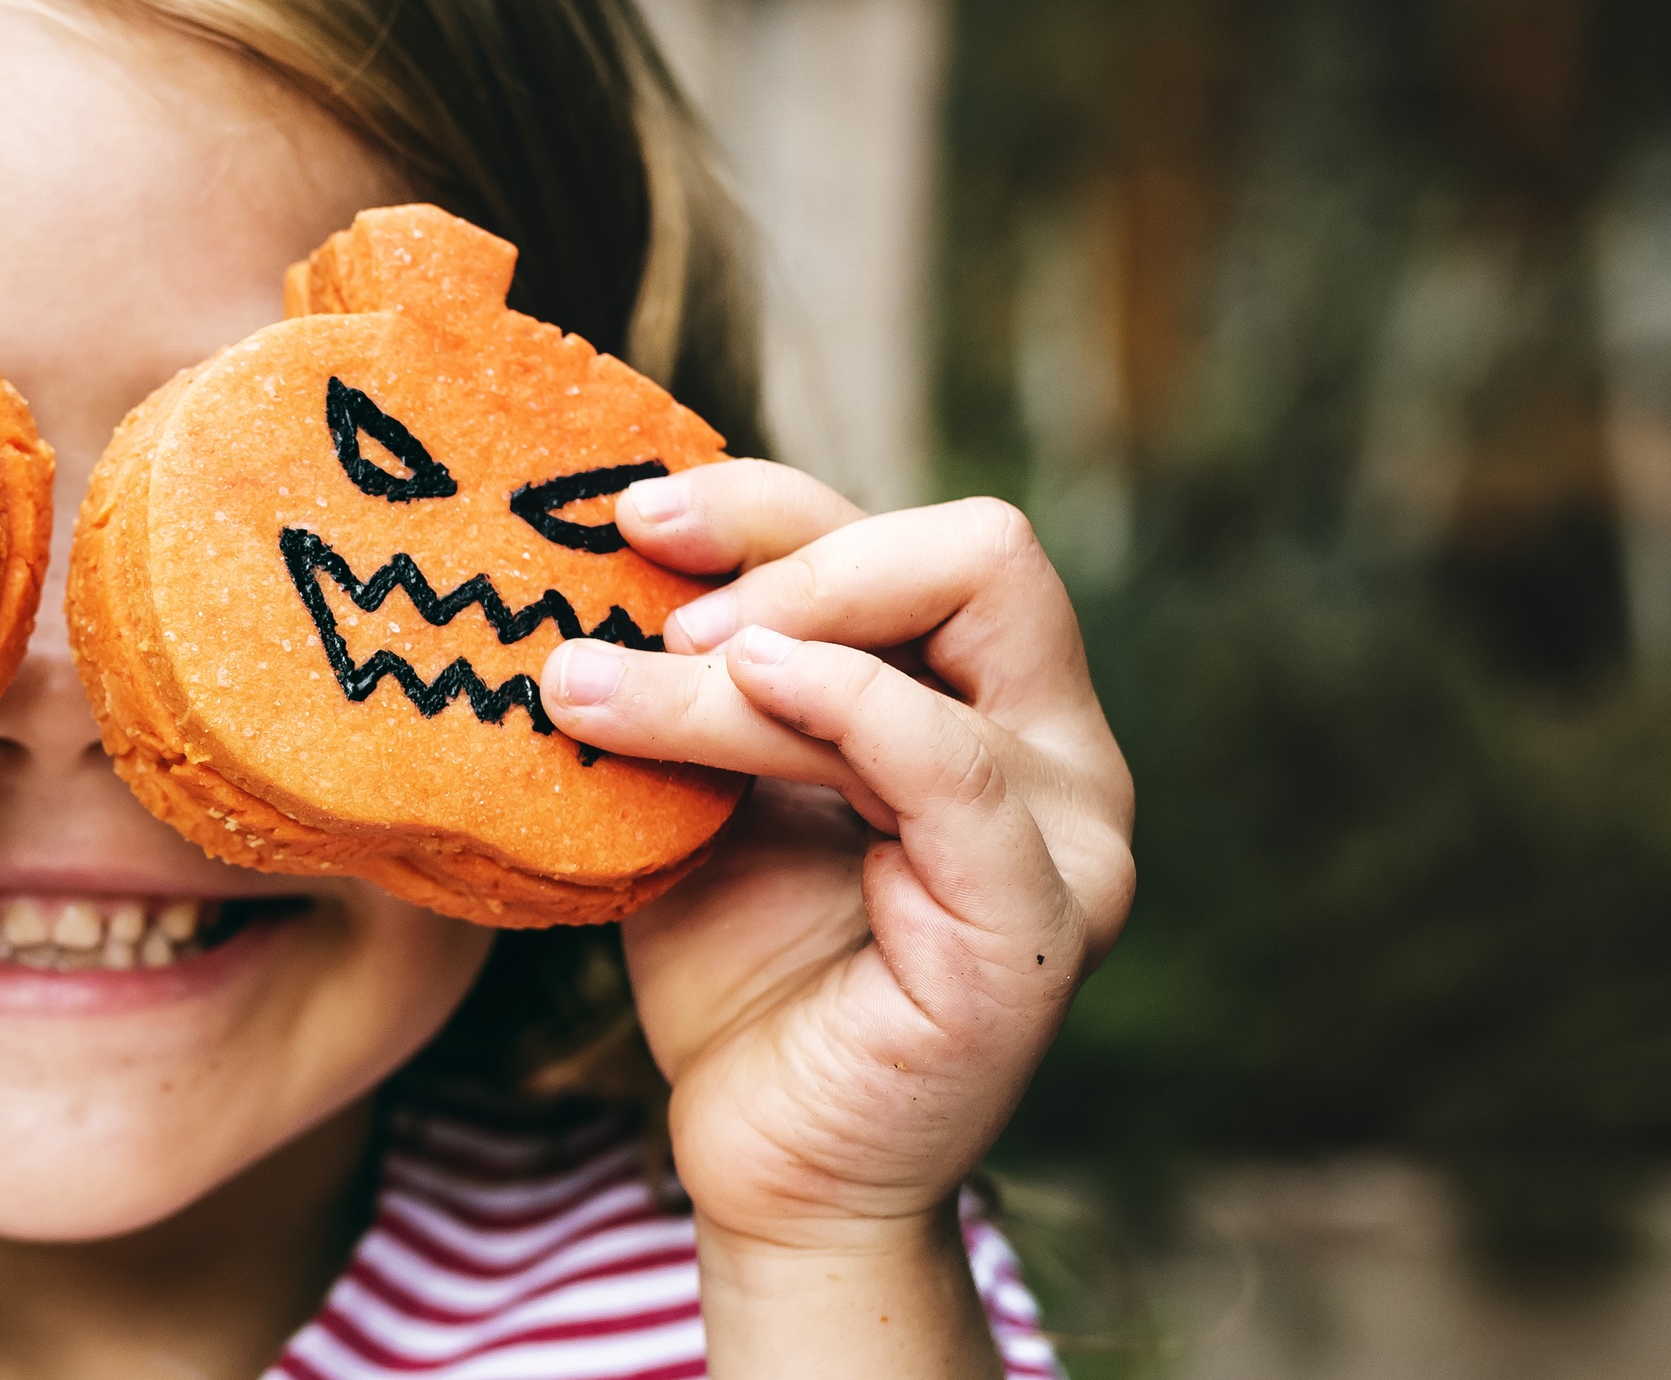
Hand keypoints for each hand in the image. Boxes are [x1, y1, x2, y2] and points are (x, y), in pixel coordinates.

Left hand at [540, 462, 1131, 1375]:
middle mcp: (1064, 753)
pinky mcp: (1037, 923)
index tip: (633, 520)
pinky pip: (956, 770)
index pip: (920, 540)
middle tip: (650, 597)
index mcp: (1000, 703)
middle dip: (795, 546)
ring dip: (746, 652)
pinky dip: (852, 704)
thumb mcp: (714, 781)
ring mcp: (1071, 838)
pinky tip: (750, 686)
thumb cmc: (740, 971)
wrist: (762, 1167)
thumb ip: (708, 670)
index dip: (775, 504)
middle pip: (980, 550)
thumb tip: (610, 538)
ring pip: (928, 650)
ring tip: (600, 684)